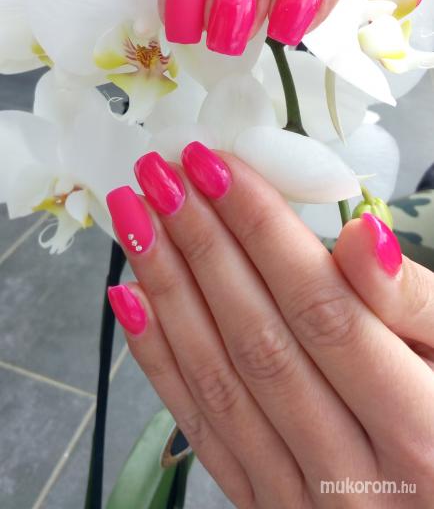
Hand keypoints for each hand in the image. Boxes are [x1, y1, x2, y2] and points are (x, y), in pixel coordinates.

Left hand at [107, 145, 433, 507]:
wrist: (432, 498)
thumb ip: (413, 302)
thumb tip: (359, 237)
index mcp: (421, 433)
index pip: (322, 308)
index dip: (262, 230)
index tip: (215, 166)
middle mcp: (353, 479)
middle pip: (260, 339)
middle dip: (202, 245)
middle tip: (159, 176)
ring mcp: (300, 502)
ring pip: (219, 380)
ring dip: (168, 288)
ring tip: (134, 218)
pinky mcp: (263, 507)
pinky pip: (201, 430)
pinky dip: (160, 360)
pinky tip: (131, 298)